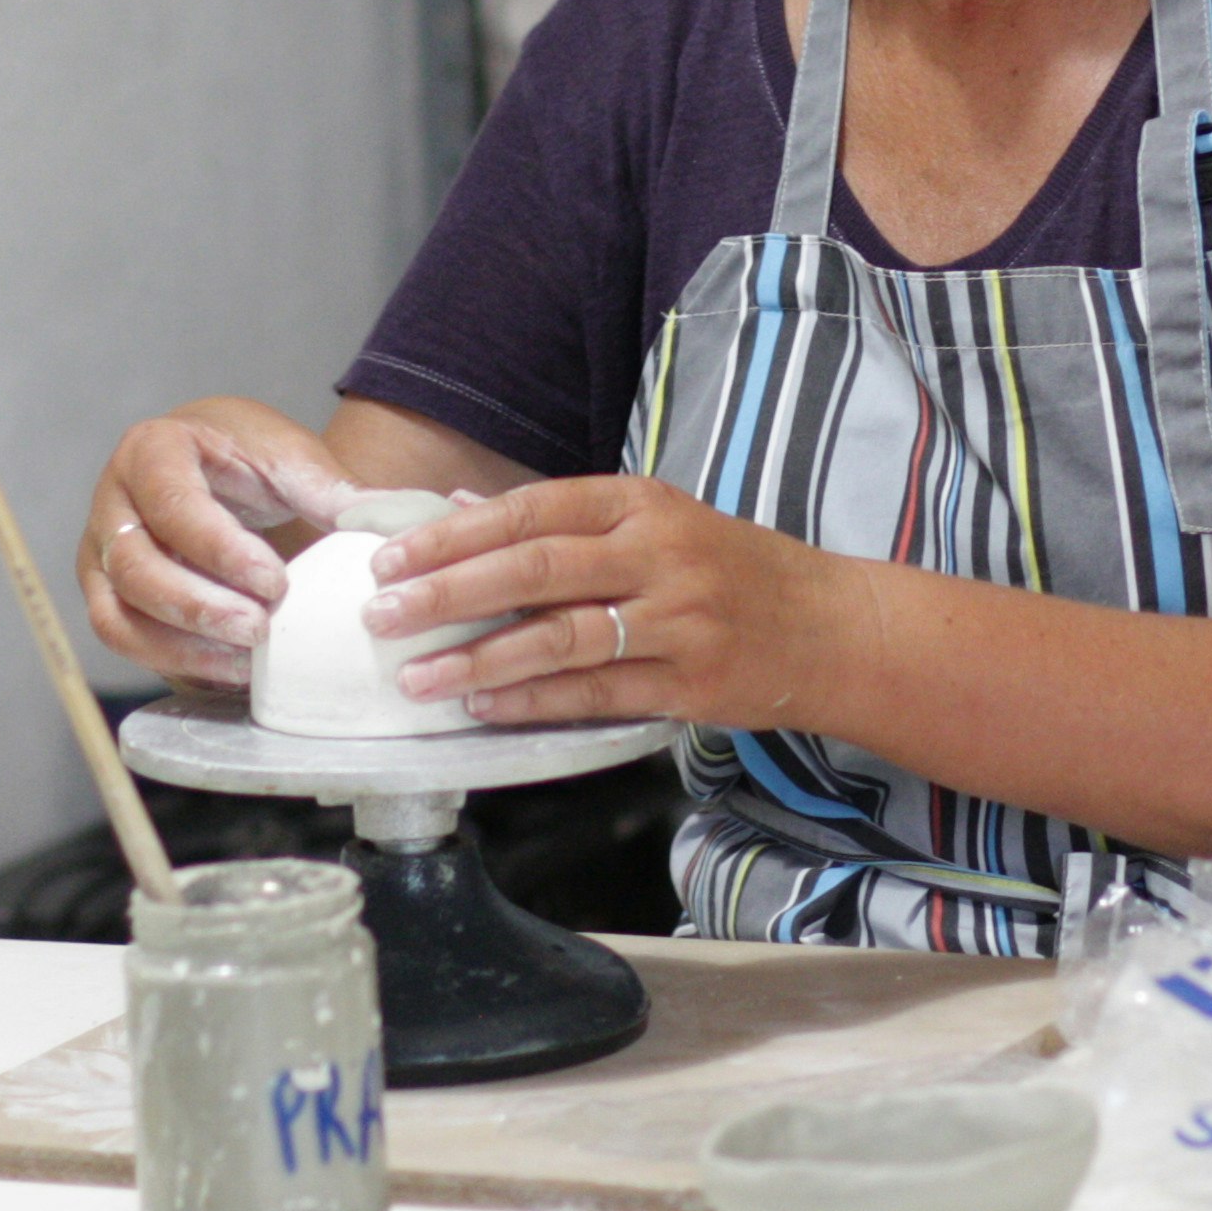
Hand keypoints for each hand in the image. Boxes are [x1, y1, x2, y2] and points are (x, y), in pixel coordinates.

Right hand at [79, 397, 359, 691]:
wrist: (217, 461)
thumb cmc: (248, 455)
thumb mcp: (289, 457)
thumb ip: (331, 489)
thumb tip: (385, 522)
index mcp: (151, 450)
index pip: (171, 504)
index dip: (219, 549)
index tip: (274, 580)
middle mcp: (112, 501)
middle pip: (134, 565)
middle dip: (199, 606)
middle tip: (259, 629)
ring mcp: (100, 552)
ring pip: (118, 613)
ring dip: (182, 644)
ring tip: (248, 660)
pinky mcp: (109, 595)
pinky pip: (126, 640)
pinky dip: (175, 662)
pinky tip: (231, 670)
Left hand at [366, 474, 860, 729]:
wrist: (828, 627)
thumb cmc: (730, 569)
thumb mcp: (655, 521)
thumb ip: (561, 520)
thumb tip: (458, 510)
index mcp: (641, 502)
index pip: (533, 509)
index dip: (456, 534)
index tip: (391, 556)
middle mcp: (659, 554)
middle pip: (537, 568)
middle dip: (450, 592)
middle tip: (382, 614)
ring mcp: (677, 620)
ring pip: (561, 637)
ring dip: (480, 660)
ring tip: (417, 676)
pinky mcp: (689, 683)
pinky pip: (596, 694)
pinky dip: (534, 701)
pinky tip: (483, 708)